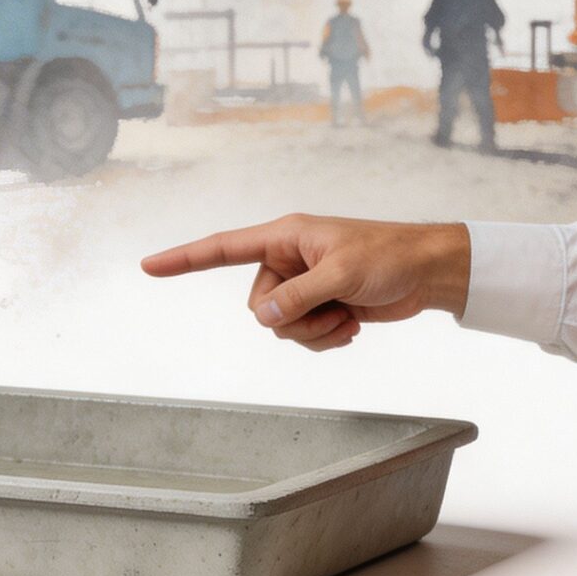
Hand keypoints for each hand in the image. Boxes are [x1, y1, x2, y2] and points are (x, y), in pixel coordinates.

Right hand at [141, 215, 471, 350]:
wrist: (428, 272)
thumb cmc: (390, 256)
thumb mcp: (342, 275)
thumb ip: (298, 296)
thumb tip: (263, 318)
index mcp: (285, 237)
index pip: (223, 248)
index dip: (184, 259)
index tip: (148, 265)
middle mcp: (288, 259)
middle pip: (258, 306)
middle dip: (292, 320)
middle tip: (332, 308)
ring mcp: (304, 285)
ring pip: (280, 327)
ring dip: (314, 332)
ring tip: (347, 315)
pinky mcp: (321, 305)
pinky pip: (303, 336)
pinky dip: (327, 338)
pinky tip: (353, 325)